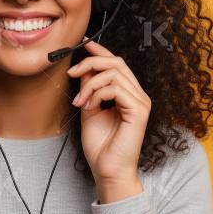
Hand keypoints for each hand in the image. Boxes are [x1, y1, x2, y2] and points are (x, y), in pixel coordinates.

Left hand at [67, 37, 151, 201]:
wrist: (107, 170)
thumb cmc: (101, 146)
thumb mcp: (90, 109)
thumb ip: (90, 89)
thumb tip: (85, 68)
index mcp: (128, 94)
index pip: (116, 64)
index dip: (100, 50)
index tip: (83, 43)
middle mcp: (137, 95)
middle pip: (116, 62)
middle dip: (90, 63)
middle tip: (72, 73)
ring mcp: (140, 102)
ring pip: (113, 74)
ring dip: (90, 84)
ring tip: (80, 102)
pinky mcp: (139, 110)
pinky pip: (115, 89)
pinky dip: (97, 94)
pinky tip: (90, 107)